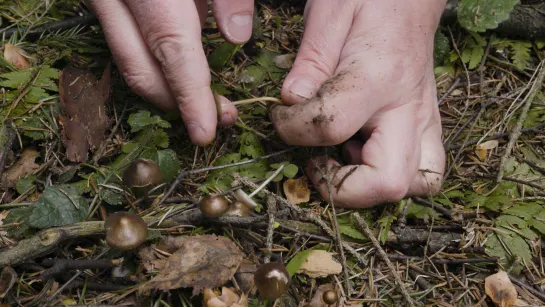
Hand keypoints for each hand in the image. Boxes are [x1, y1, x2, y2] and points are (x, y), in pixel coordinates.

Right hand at [88, 0, 253, 145]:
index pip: (172, 52)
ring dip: (165, 91)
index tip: (205, 133)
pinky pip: (125, 46)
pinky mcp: (103, 4)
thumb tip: (238, 36)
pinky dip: (154, 67)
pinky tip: (183, 71)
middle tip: (213, 120)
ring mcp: (102, 3)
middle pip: (141, 72)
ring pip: (128, 64)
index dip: (190, 98)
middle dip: (177, 106)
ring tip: (204, 102)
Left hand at [271, 0, 446, 207]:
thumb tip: (291, 103)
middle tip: (315, 162)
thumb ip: (309, 62)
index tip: (280, 117)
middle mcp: (409, 107)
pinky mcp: (427, 124)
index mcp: (378, 76)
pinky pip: (424, 171)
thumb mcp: (329, 14)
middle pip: (388, 182)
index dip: (292, 130)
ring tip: (342, 158)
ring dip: (372, 187)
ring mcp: (424, 119)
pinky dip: (390, 174)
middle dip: (342, 188)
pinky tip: (363, 149)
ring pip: (416, 185)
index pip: (329, 127)